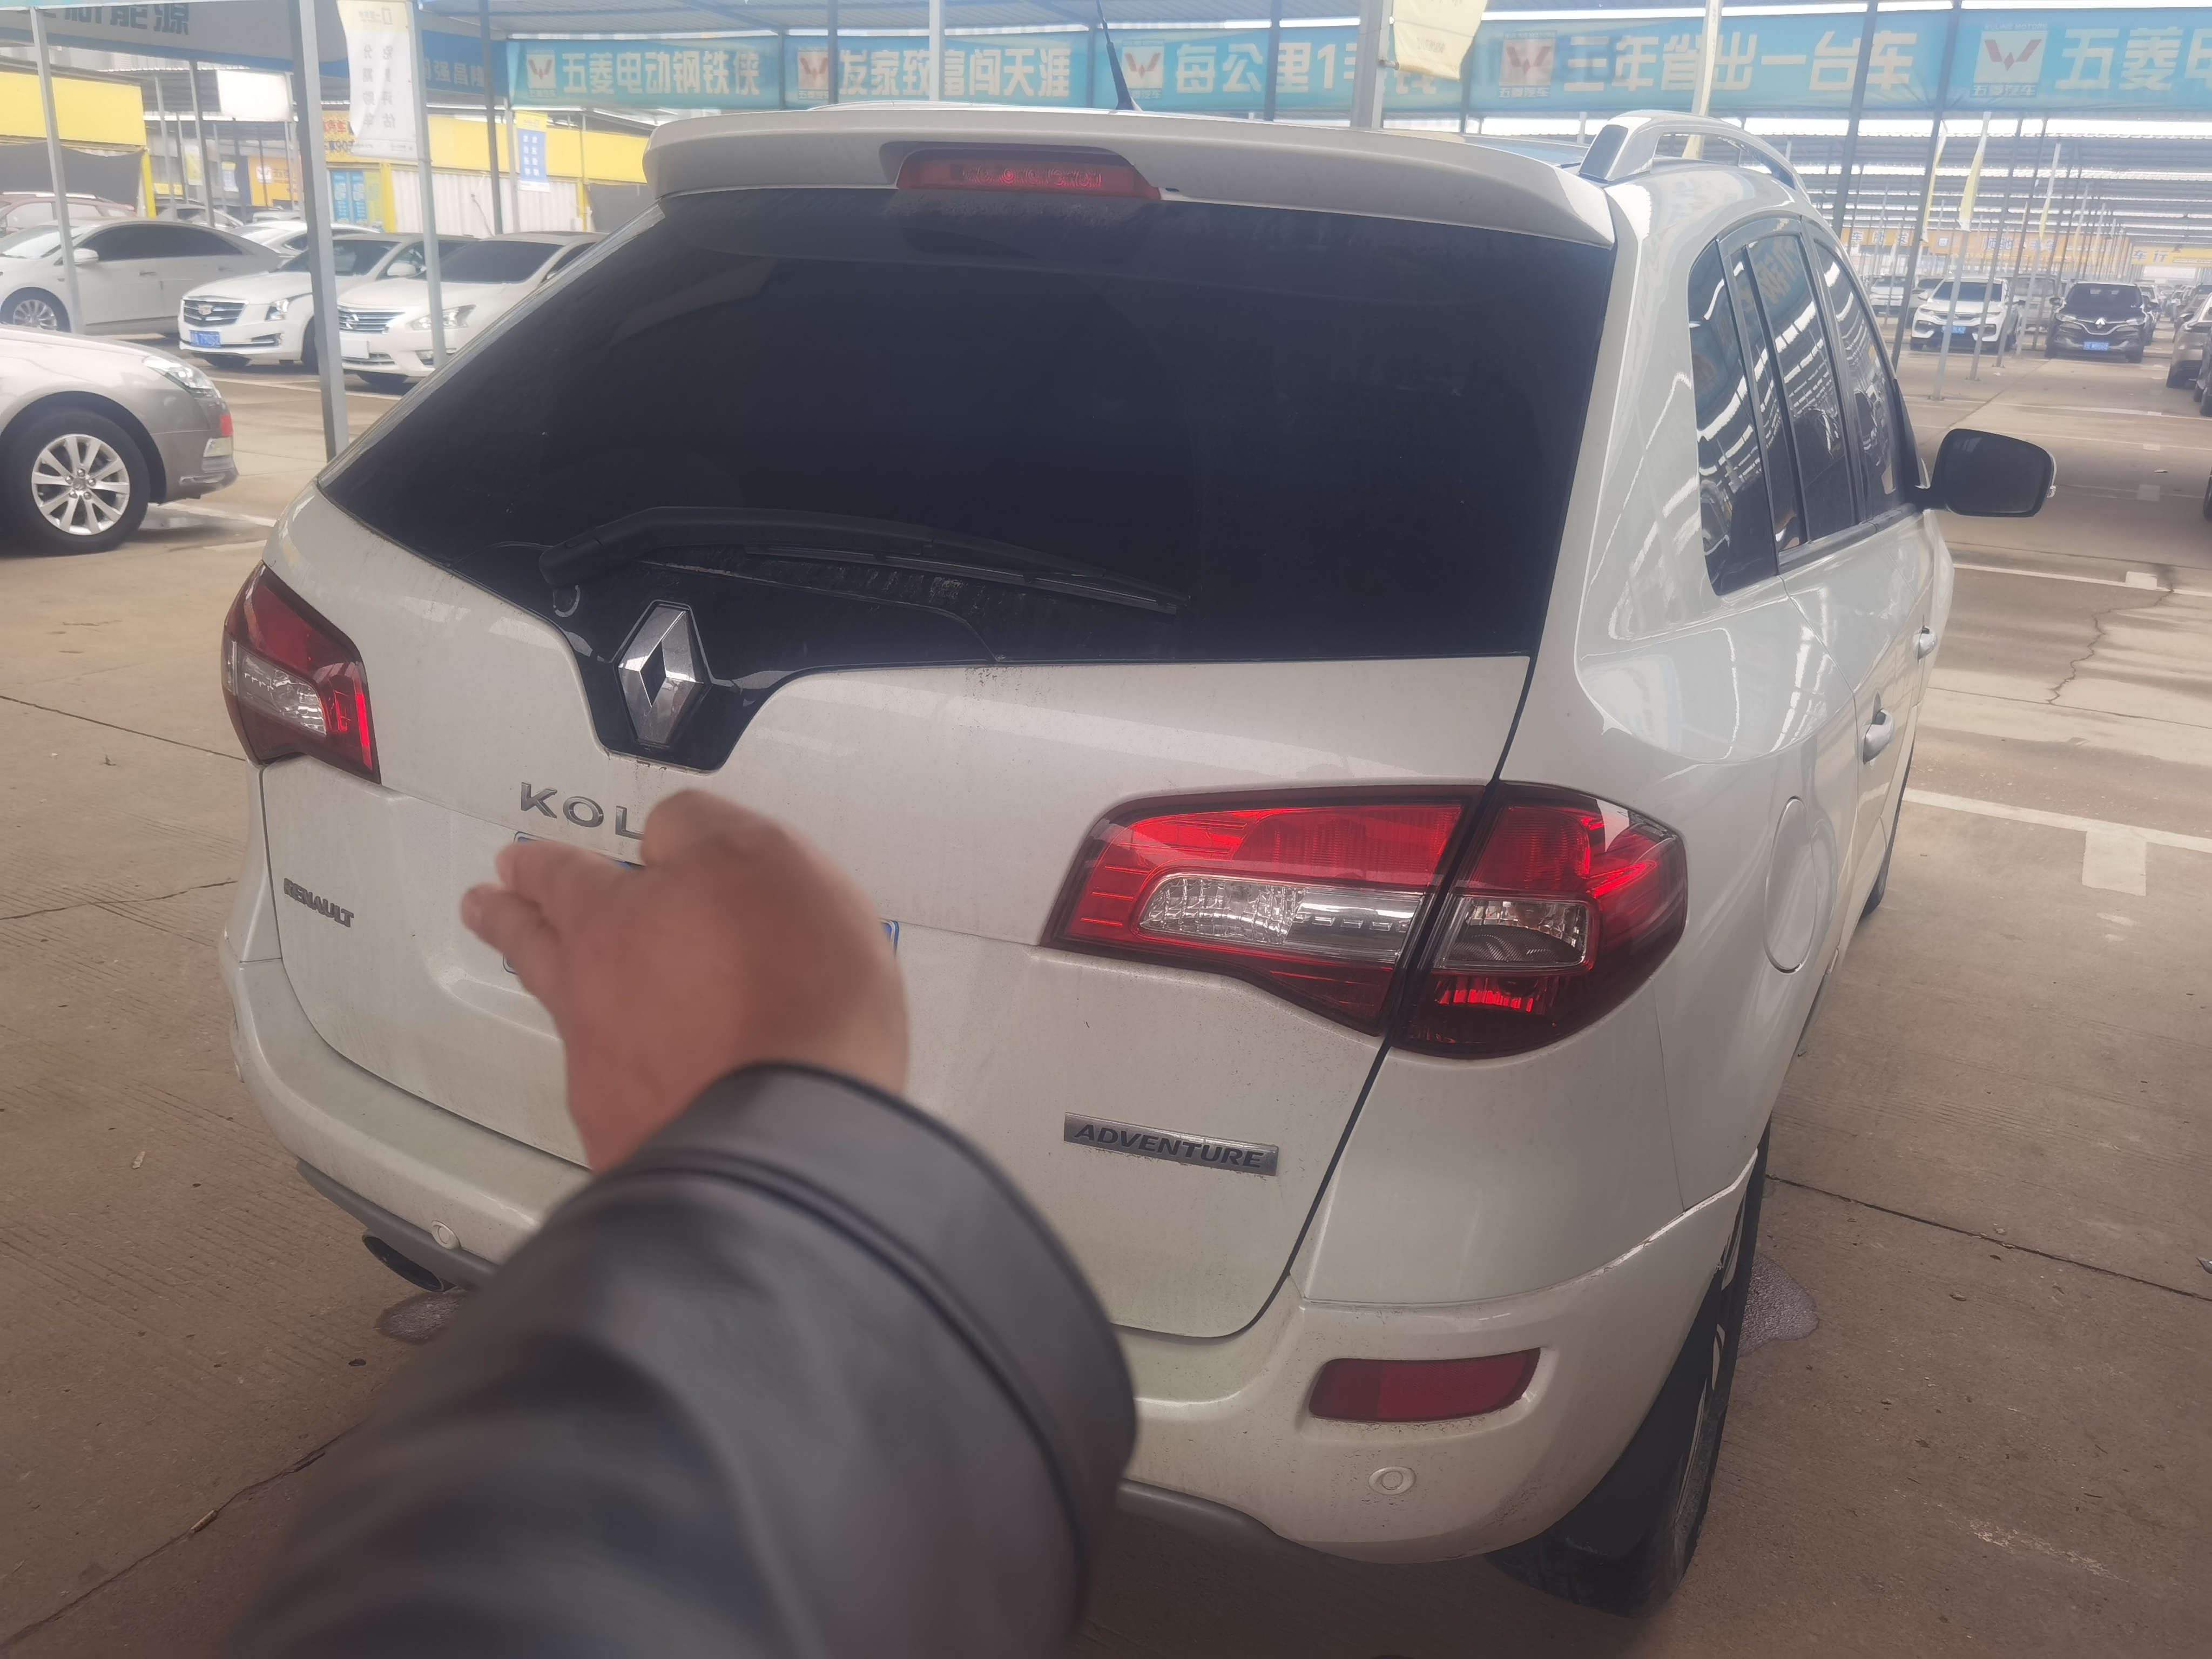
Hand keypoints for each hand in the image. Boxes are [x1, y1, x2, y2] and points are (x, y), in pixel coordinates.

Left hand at [461, 791, 907, 1168]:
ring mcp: (605, 1080)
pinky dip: (628, 1080)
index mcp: (610, 920)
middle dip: (510, 920)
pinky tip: (649, 1086)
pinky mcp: (634, 1145)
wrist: (792, 1128)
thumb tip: (660, 840)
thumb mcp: (763, 858)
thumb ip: (700, 830)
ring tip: (572, 993)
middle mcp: (588, 998)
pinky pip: (619, 1098)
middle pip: (537, 948)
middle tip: (482, 906)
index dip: (540, 866)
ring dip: (568, 999)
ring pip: (573, 1025)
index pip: (563, 878)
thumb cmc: (787, 976)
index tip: (510, 864)